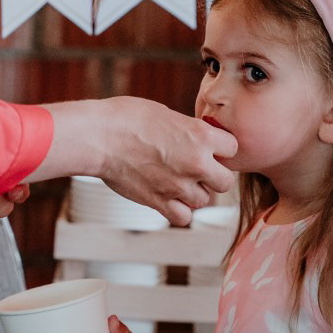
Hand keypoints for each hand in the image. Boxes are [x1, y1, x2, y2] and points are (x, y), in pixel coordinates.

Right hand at [96, 98, 236, 226]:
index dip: (221, 148)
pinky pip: (183, 217)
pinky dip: (178, 211)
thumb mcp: (167, 115)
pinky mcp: (160, 202)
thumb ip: (189, 132)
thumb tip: (198, 141)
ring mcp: (179, 186)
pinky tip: (168, 197)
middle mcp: (196, 163)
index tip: (209, 148)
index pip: (233, 148)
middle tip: (197, 169)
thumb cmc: (127, 118)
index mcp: (201, 135)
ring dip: (193, 193)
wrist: (99, 137)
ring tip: (175, 180)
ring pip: (204, 201)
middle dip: (213, 176)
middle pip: (225, 182)